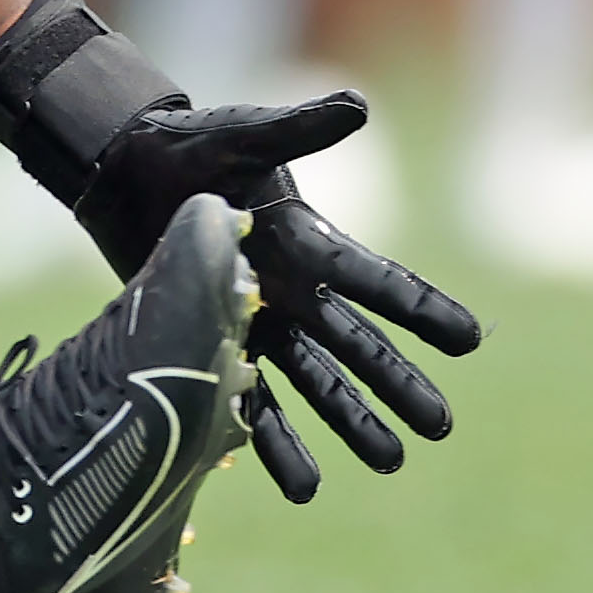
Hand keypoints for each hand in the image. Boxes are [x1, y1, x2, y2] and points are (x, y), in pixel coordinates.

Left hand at [79, 94, 482, 502]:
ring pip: (314, 383)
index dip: (422, 309)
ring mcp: (252, 319)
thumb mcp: (241, 136)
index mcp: (307, 242)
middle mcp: (291, 289)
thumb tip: (359, 106)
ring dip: (350, 422)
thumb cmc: (186, 144)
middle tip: (440, 426)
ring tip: (390, 464)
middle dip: (396, 384)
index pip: (377, 282)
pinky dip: (271, 442)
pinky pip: (247, 402)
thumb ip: (297, 129)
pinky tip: (299, 485)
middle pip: (356, 345)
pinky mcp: (207, 339)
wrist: (120, 167)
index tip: (472, 340)